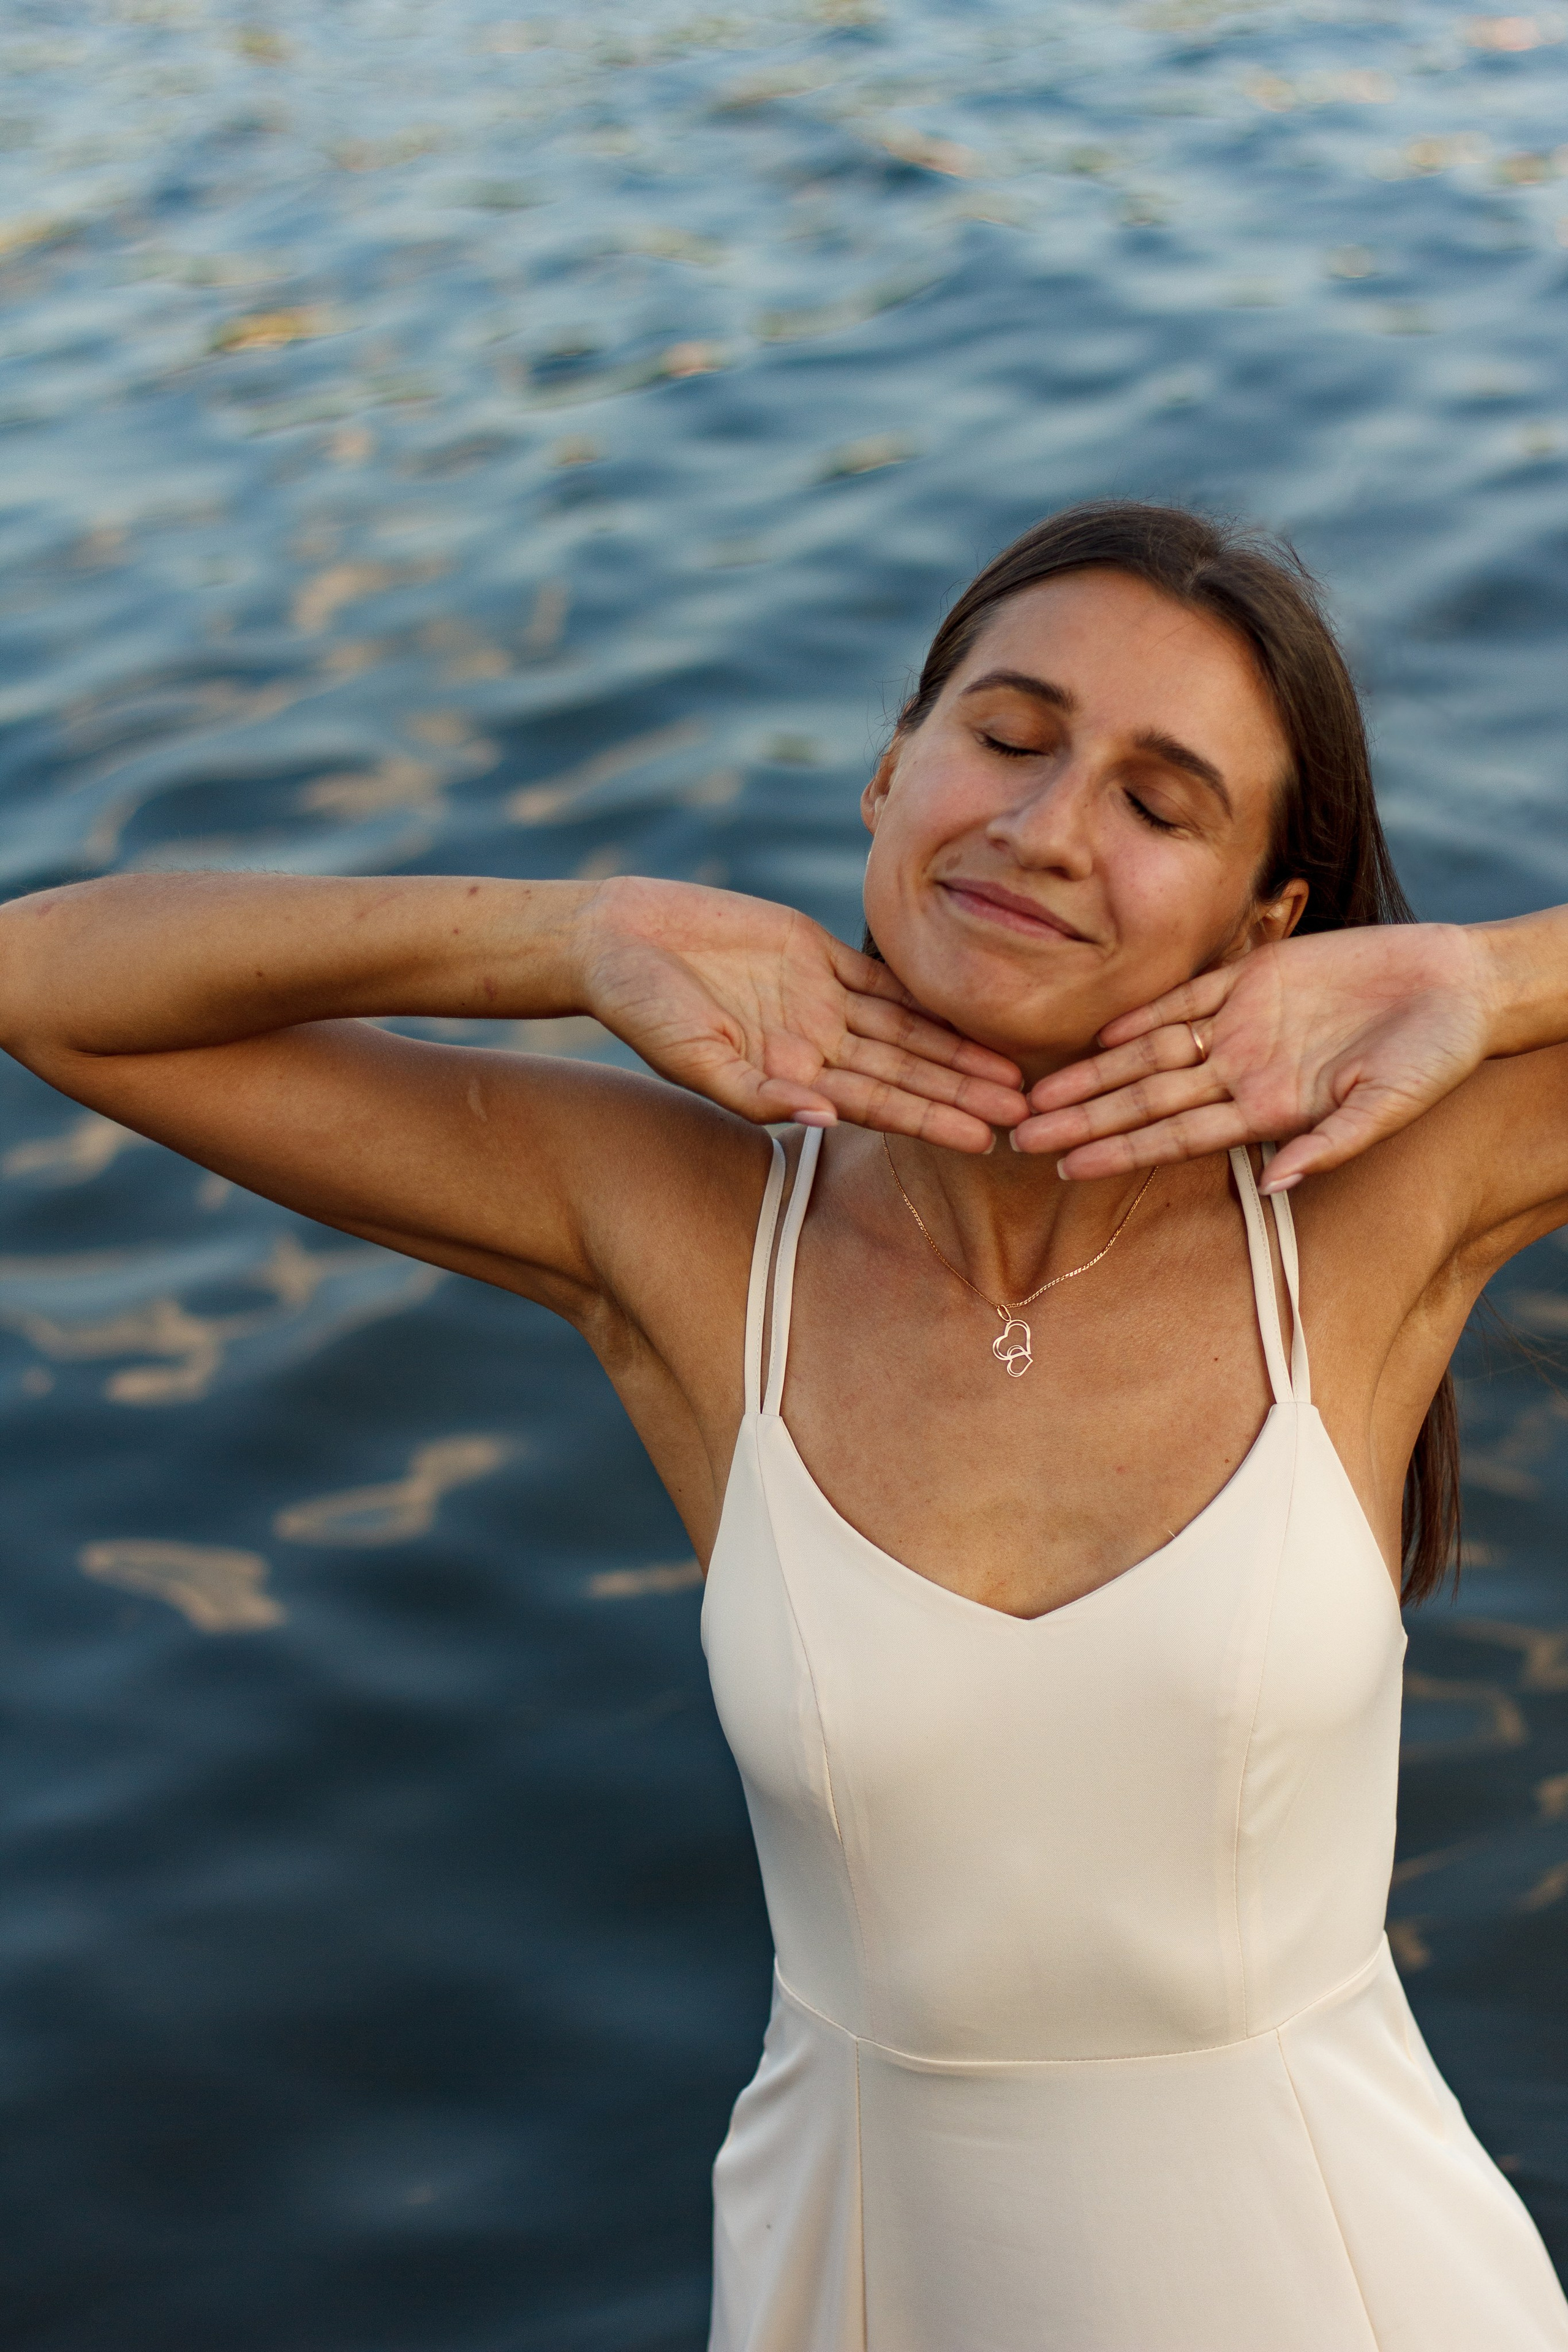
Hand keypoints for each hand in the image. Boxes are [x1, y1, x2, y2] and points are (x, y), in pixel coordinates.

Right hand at [577, 877, 1026, 1151]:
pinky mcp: (817, 952)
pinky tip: (973, 1001)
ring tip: (1015, 1069)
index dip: (934, 1118)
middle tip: (1031, 1111)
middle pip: (908, 1069)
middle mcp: (816, 1044)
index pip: (879, 1103)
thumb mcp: (693, 1057)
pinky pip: (884, 974)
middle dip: (964, 1090)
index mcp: (793, 1077)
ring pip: (907, 1027)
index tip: (986, 1138)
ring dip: (957, 1046)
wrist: (619, 939)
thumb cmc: (642, 1008)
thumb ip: (756, 1092)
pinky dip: (925, 989)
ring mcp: (821, 999)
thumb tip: (821, 1120)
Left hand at [1012, 923, 1492, 1187]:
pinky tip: (1098, 1033)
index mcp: (1267, 1110)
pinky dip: (1143, 1013)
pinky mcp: (1255, 976)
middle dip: (1081, 1117)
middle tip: (1017, 1136)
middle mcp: (1242, 1072)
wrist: (1459, 988)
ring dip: (1095, 1072)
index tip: (1066, 1168)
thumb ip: (1330, 1145)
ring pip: (1150, 1053)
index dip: (1118, 1150)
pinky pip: (1186, 997)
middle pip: (1144, 1099)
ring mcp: (1243, 1026)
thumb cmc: (1434, 1057)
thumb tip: (1274, 1183)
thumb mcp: (1388, 1108)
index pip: (1173, 1136)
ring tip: (1037, 1094)